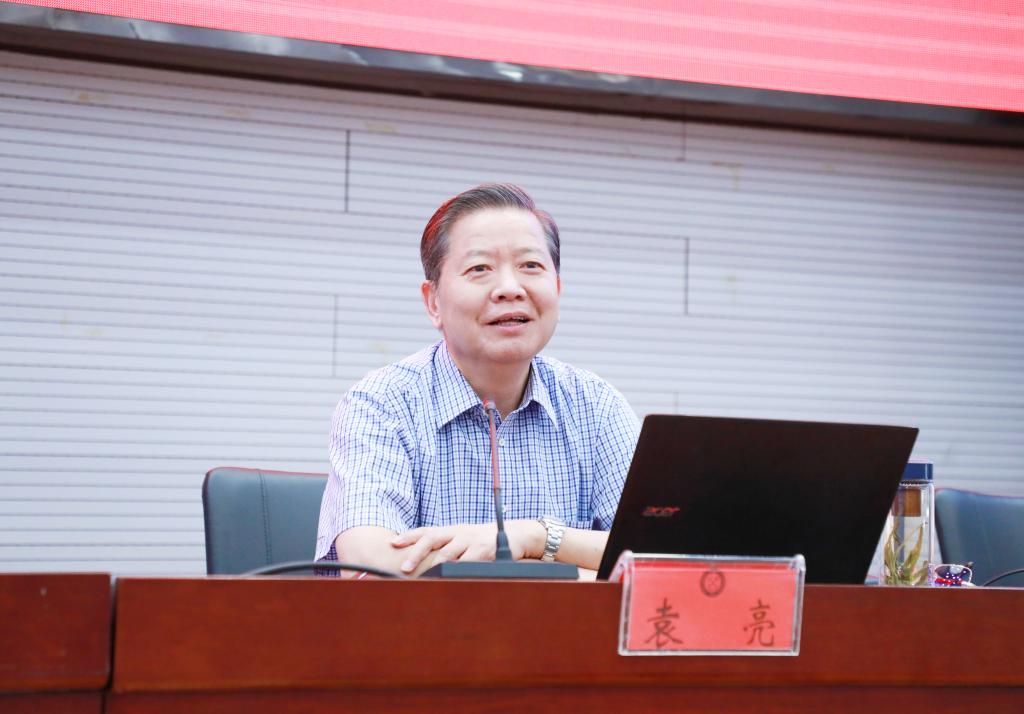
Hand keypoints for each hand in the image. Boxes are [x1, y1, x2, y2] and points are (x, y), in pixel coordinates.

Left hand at [390, 520, 542, 573]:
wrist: (516, 534)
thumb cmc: (483, 541)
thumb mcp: (463, 539)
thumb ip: (446, 547)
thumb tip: (419, 561)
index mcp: (451, 531)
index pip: (426, 531)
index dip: (409, 536)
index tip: (392, 543)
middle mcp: (459, 533)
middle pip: (432, 539)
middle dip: (416, 553)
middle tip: (403, 567)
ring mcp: (471, 541)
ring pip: (448, 553)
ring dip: (434, 566)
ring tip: (423, 577)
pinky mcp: (485, 551)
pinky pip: (469, 563)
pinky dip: (458, 571)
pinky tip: (450, 579)